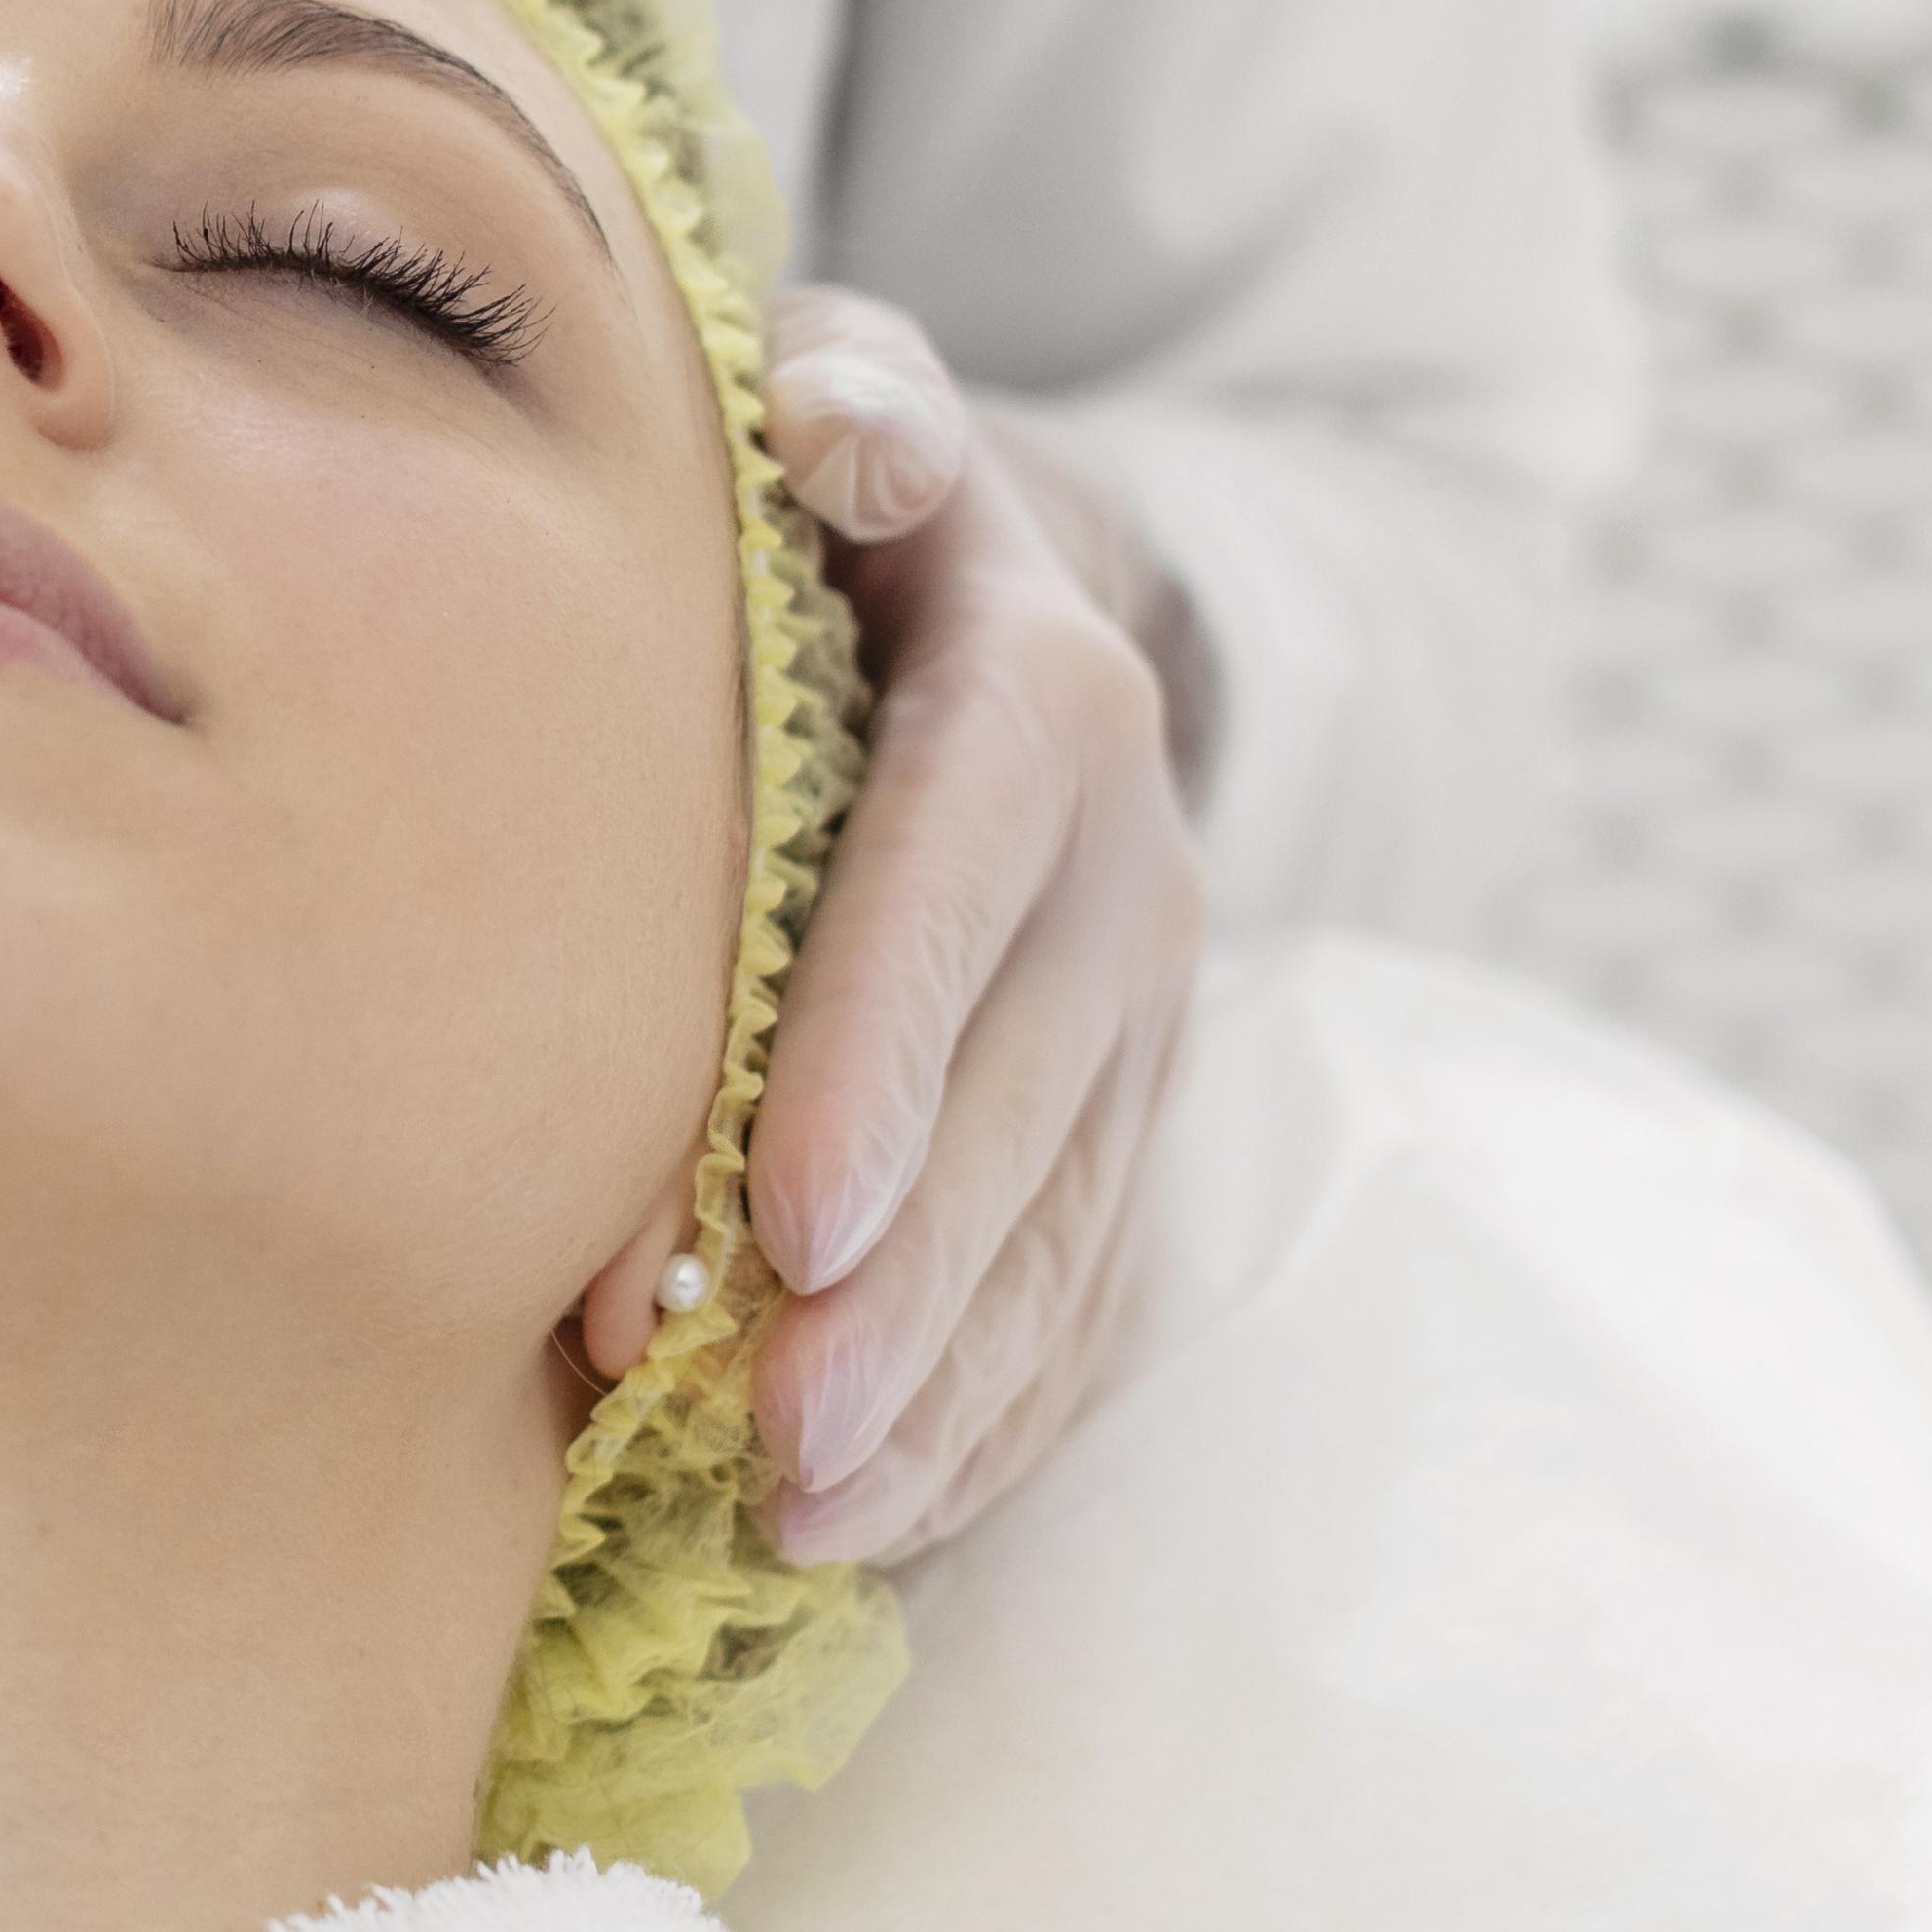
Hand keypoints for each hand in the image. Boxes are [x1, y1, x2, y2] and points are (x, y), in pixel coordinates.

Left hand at [733, 286, 1205, 1566]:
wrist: (1007, 587)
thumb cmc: (847, 511)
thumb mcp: (853, 406)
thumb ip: (852, 406)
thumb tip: (836, 428)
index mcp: (1047, 699)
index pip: (966, 880)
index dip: (888, 1048)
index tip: (790, 1213)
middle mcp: (1130, 874)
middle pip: (1028, 1099)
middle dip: (912, 1284)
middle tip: (785, 1432)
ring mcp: (1146, 1020)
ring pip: (1064, 1229)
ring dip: (949, 1390)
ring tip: (811, 1519)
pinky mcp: (1131, 1121)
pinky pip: (1083, 1293)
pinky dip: (993, 1420)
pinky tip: (881, 1526)